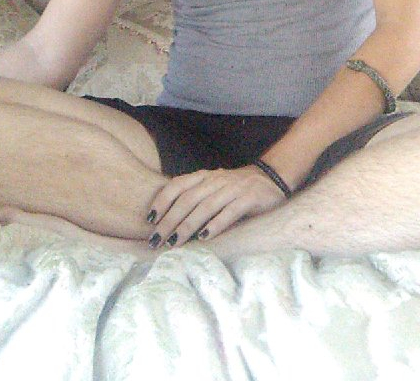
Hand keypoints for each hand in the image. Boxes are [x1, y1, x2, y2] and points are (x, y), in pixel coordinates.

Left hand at [146, 165, 287, 248]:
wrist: (270, 179)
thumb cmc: (235, 189)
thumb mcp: (213, 188)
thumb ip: (195, 198)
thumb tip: (166, 222)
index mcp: (204, 176)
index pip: (178, 185)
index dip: (162, 200)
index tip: (149, 219)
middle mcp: (216, 180)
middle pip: (188, 199)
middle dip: (170, 220)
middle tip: (156, 240)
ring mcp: (233, 188)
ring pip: (205, 207)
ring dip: (187, 226)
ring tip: (174, 243)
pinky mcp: (249, 198)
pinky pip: (229, 212)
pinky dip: (215, 225)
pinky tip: (204, 238)